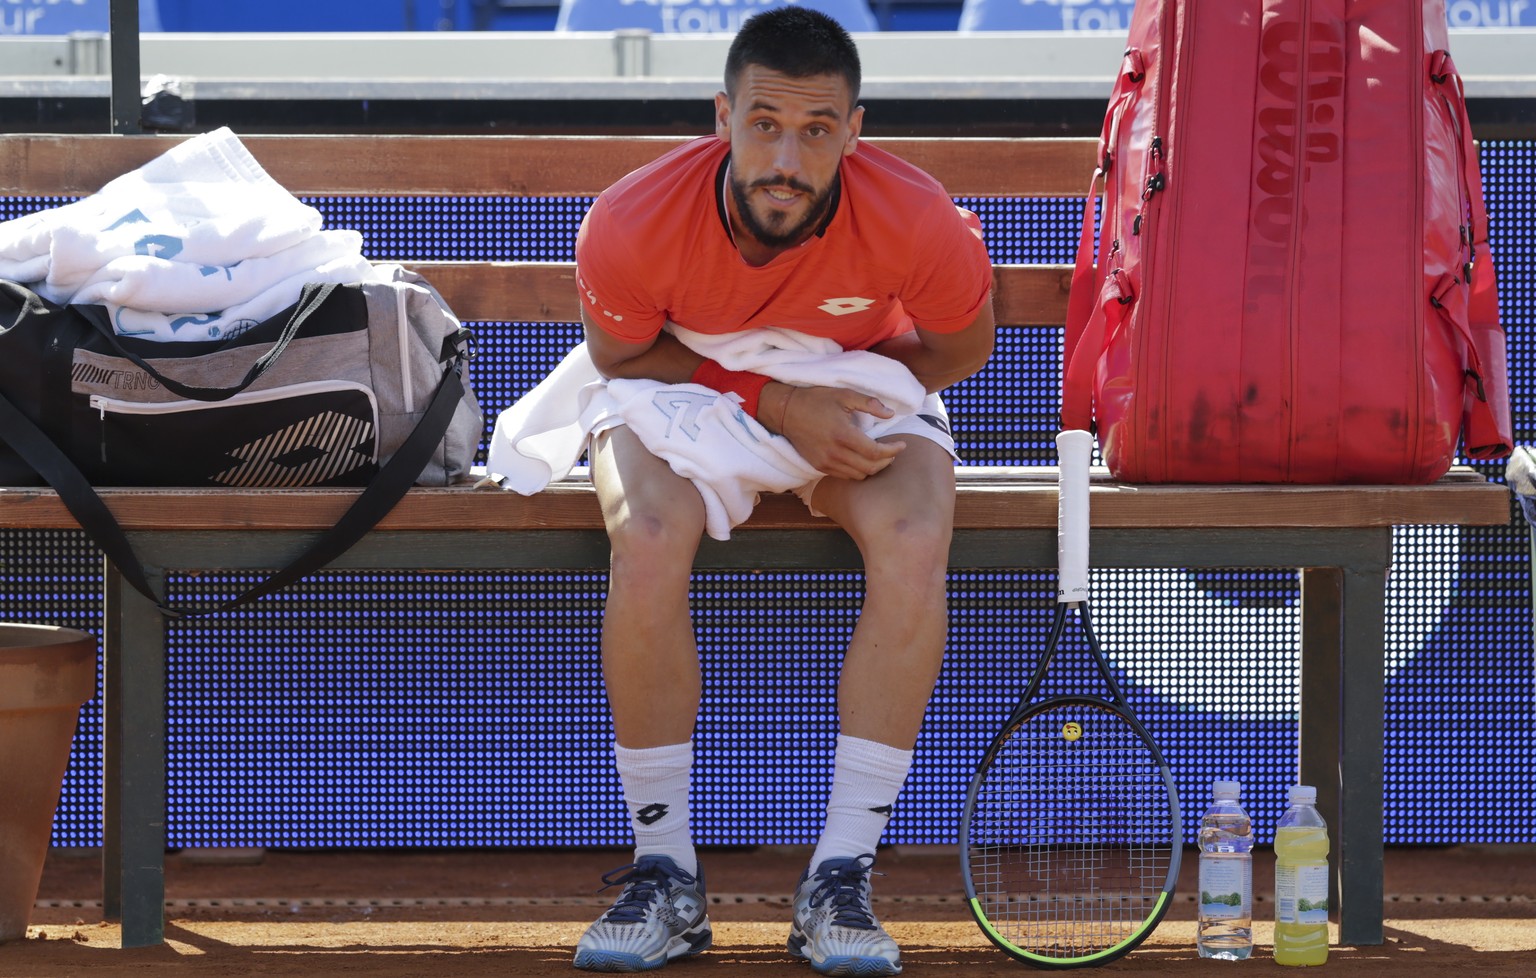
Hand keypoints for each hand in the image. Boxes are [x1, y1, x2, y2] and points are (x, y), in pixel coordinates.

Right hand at [768, 384, 905, 480]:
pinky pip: (844, 476)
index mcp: (843, 434)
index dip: (892, 451)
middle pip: (870, 468)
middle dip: (885, 461)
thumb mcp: (844, 394)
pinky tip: (860, 459)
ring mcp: (825, 462)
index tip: (902, 445)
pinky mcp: (819, 466)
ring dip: (872, 468)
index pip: (875, 452)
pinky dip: (857, 471)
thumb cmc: (816, 400)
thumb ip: (869, 404)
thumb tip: (890, 414)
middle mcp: (835, 453)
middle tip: (892, 451)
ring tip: (878, 456)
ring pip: (858, 475)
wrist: (786, 411)